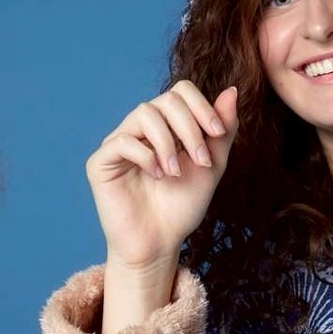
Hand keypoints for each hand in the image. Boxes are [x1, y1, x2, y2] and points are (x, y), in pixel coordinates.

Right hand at [87, 81, 238, 276]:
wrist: (159, 243)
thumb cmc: (182, 207)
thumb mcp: (211, 166)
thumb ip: (222, 131)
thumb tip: (231, 90)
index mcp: (166, 126)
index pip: (181, 92)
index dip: (202, 106)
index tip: (218, 134)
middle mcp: (141, 129)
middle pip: (166, 100)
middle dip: (190, 128)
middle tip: (201, 161)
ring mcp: (119, 143)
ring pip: (144, 114)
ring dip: (167, 143)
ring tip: (175, 173)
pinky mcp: (101, 162)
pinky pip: (122, 141)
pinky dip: (145, 156)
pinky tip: (156, 176)